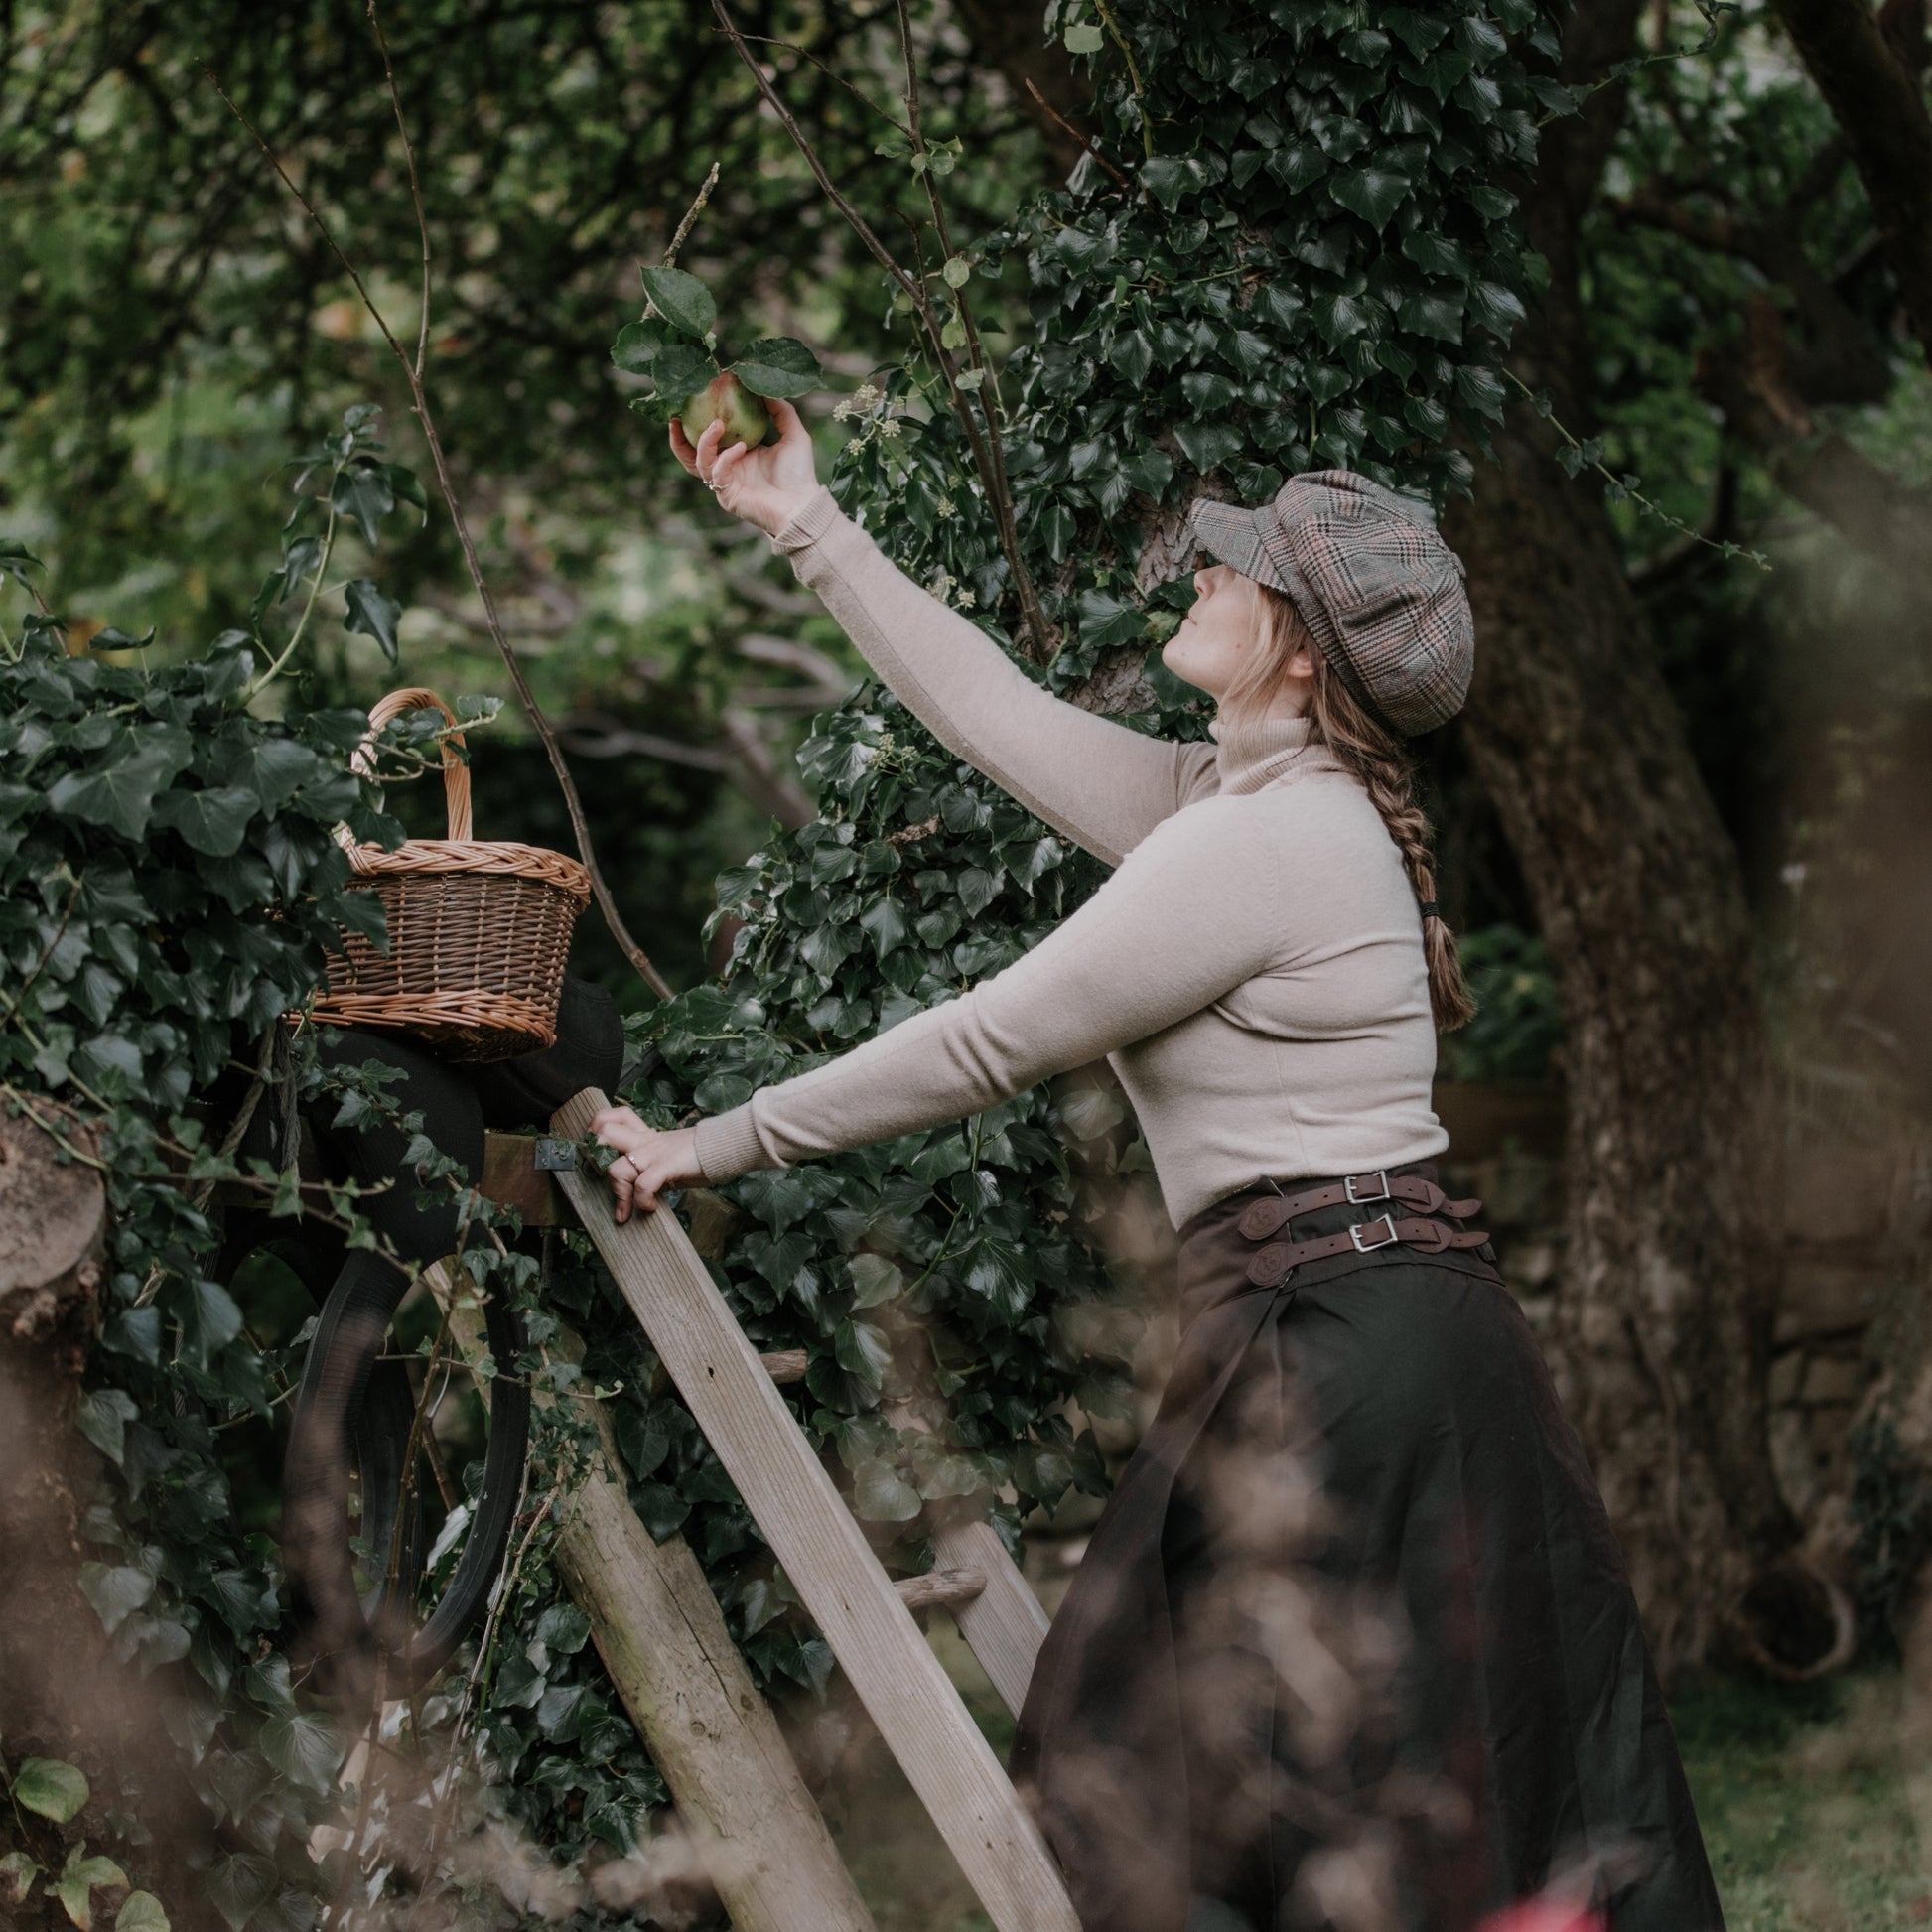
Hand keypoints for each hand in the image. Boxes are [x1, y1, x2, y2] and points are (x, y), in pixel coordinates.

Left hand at [588, 1106, 704, 1223]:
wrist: (723, 1147)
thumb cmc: (697, 1155)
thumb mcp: (667, 1153)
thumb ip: (649, 1162)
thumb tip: (635, 1186)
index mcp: (643, 1135)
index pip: (612, 1117)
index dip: (596, 1129)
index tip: (596, 1152)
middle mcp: (644, 1141)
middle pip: (605, 1134)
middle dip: (595, 1158)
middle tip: (602, 1178)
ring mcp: (654, 1154)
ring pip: (617, 1169)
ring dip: (619, 1194)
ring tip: (627, 1209)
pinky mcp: (667, 1166)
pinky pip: (643, 1186)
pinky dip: (642, 1202)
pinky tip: (651, 1207)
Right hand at [670, 395, 818, 537]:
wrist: (801, 504)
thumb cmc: (798, 473)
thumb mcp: (793, 435)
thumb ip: (781, 411)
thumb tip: (766, 389)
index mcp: (737, 454)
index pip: (710, 439)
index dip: (697, 423)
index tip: (693, 401)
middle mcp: (727, 468)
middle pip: (691, 453)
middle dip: (680, 437)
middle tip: (679, 416)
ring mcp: (724, 483)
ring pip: (698, 462)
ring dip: (704, 441)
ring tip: (718, 425)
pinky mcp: (726, 495)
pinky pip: (717, 473)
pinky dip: (726, 458)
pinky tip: (740, 448)